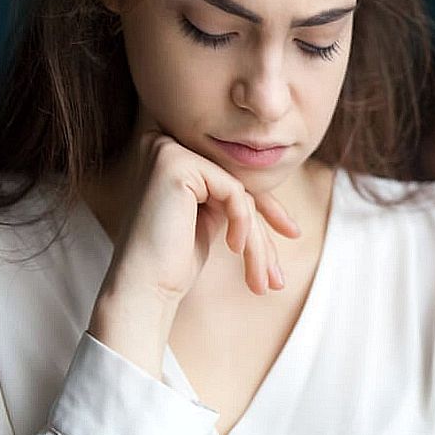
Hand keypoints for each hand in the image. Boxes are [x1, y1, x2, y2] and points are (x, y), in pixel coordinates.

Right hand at [89, 129, 300, 377]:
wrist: (142, 288)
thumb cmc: (172, 262)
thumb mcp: (210, 219)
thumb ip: (230, 195)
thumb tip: (272, 191)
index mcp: (173, 158)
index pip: (232, 179)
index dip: (267, 207)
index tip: (293, 232)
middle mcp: (166, 145)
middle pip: (237, 185)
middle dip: (264, 229)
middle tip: (279, 273)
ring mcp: (168, 150)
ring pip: (239, 192)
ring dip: (258, 239)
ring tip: (265, 277)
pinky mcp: (176, 163)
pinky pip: (233, 191)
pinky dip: (241, 222)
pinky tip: (233, 247)